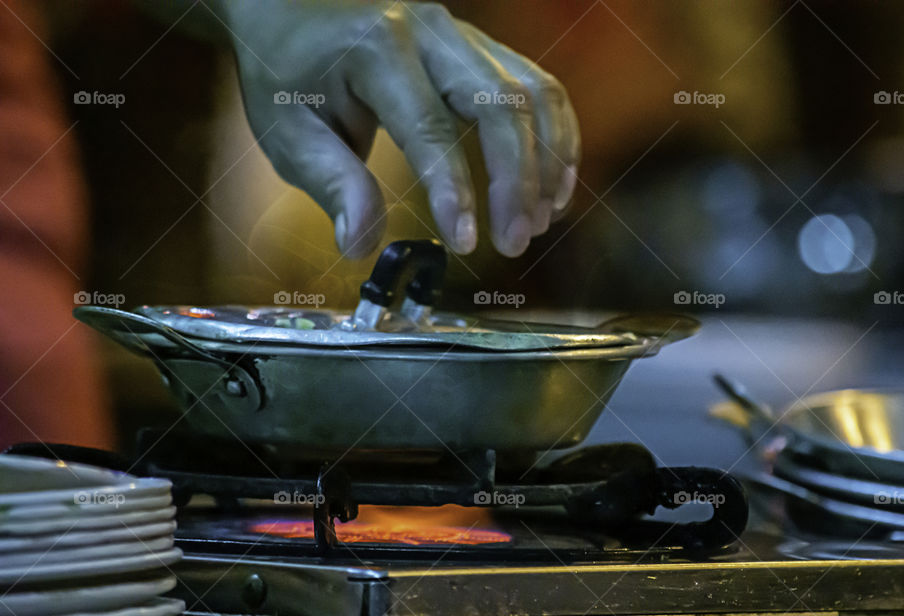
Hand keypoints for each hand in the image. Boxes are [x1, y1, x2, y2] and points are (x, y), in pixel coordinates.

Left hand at [214, 0, 579, 257]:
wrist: (291, 9)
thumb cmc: (287, 74)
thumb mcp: (290, 132)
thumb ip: (331, 184)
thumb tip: (362, 246)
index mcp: (378, 50)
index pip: (430, 128)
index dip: (454, 191)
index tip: (463, 244)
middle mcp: (431, 32)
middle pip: (502, 104)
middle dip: (518, 180)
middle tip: (516, 243)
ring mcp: (464, 34)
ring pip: (534, 92)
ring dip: (548, 161)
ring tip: (540, 222)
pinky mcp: (482, 48)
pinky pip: (540, 86)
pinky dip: (557, 137)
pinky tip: (553, 186)